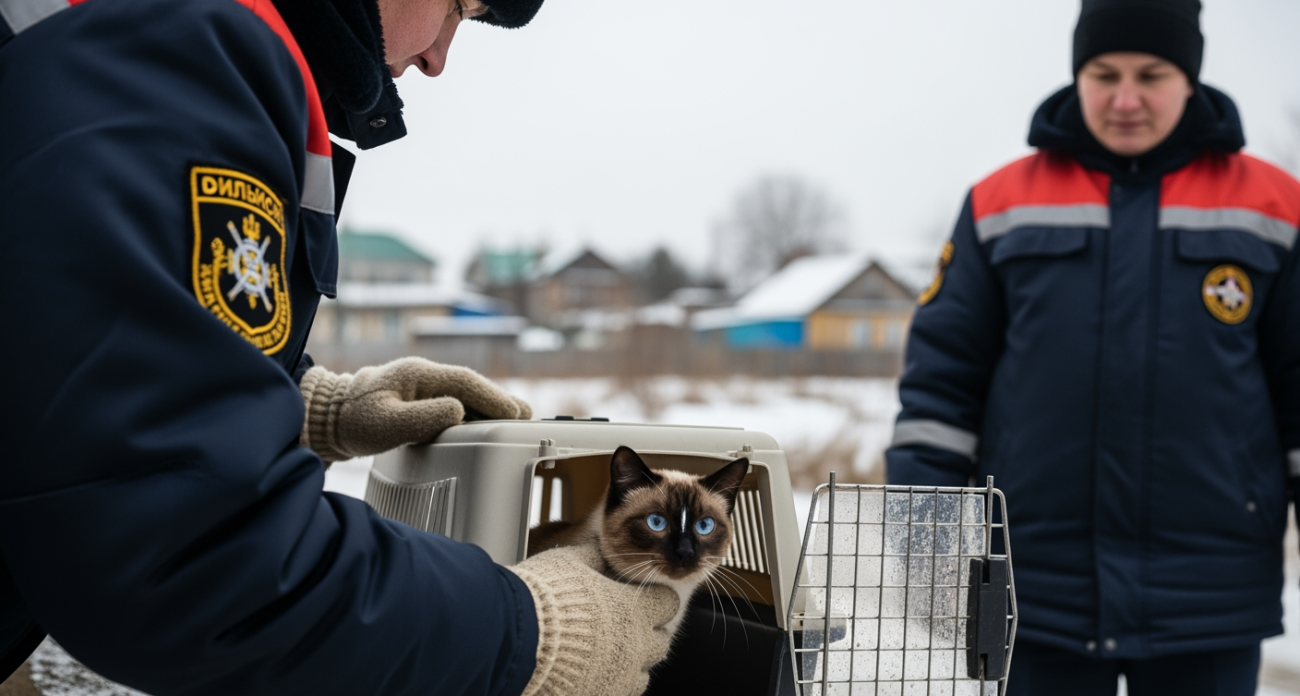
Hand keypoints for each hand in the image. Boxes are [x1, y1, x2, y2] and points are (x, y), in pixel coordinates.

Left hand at [298, 357, 531, 462]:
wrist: (326, 418)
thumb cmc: (351, 421)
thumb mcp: (385, 424)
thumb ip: (423, 417)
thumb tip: (457, 412)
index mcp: (418, 374)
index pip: (467, 382)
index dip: (495, 397)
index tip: (517, 412)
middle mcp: (423, 374)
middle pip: (472, 385)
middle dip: (500, 400)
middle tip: (526, 418)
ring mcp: (421, 385)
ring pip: (464, 393)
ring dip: (488, 407)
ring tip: (513, 423)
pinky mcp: (418, 398)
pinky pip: (453, 402)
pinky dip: (471, 413)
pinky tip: (481, 425)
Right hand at [508, 544, 679, 695]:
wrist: (513, 639)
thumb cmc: (542, 597)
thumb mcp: (570, 562)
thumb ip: (594, 557)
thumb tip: (602, 549)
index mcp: (634, 610)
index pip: (667, 603)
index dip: (655, 599)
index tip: (644, 597)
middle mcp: (635, 647)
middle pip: (660, 642)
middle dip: (647, 633)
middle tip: (626, 626)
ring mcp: (619, 678)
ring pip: (642, 674)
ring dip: (632, 663)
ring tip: (610, 654)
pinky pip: (619, 694)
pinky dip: (612, 684)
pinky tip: (595, 673)